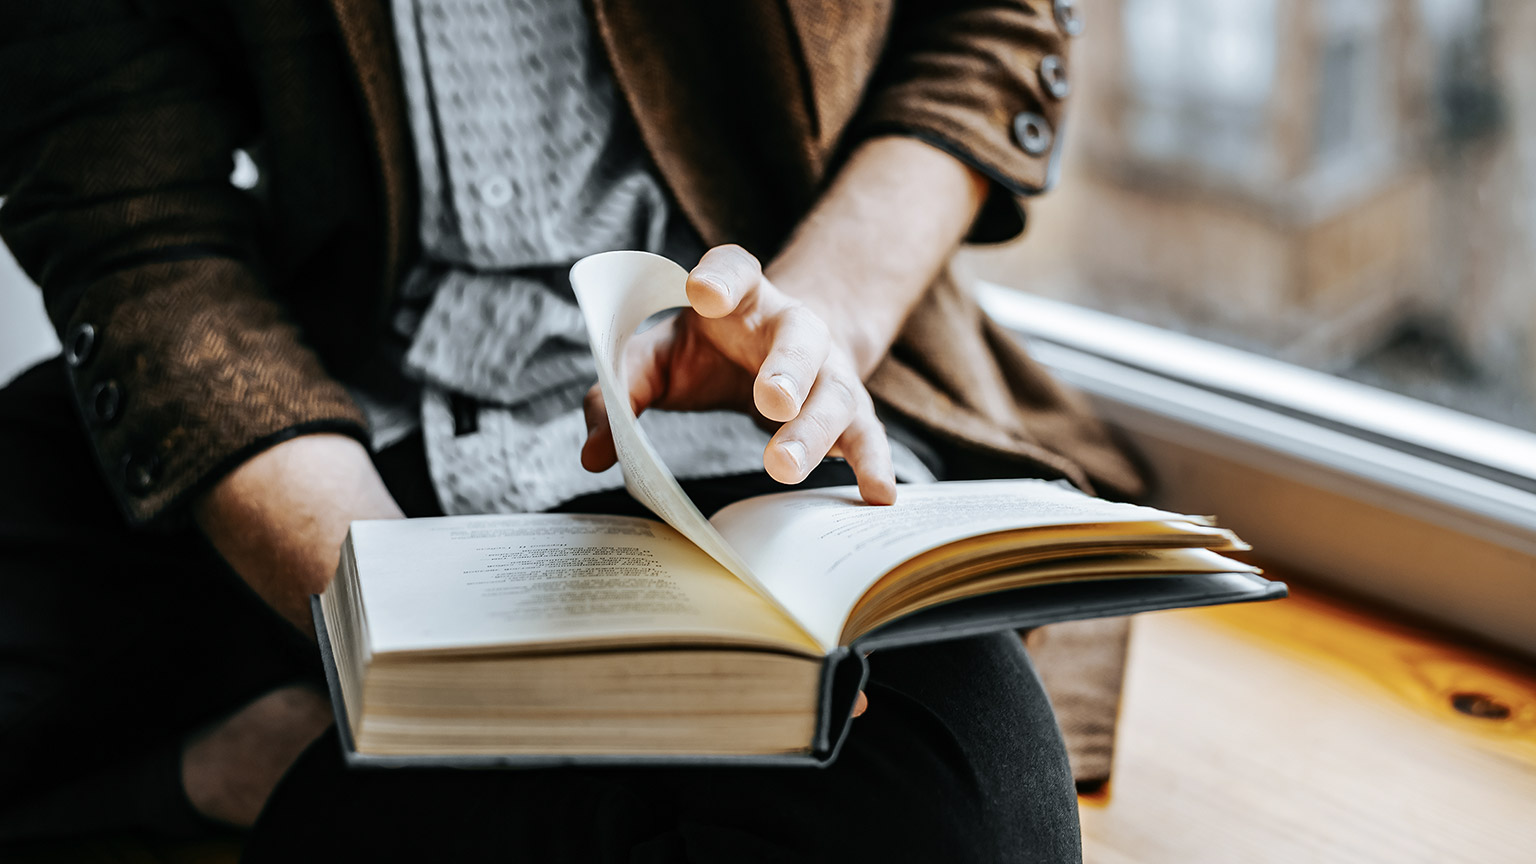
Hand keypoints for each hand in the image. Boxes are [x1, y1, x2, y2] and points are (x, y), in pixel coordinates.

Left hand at [580, 245, 896, 505]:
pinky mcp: (850, 412)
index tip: (704, 291)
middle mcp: (792, 326)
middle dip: (786, 368)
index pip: (734, 270)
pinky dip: (873, 464)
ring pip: (833, 393)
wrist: (778, 356)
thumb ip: (619, 393)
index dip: (721, 277)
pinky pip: (867, 436)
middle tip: (770, 401)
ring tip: (784, 466)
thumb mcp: (657, 359)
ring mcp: (828, 370)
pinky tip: (878, 495)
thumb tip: (595, 453)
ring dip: (814, 429)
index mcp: (741, 298)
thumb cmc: (707, 354)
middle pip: (798, 338)